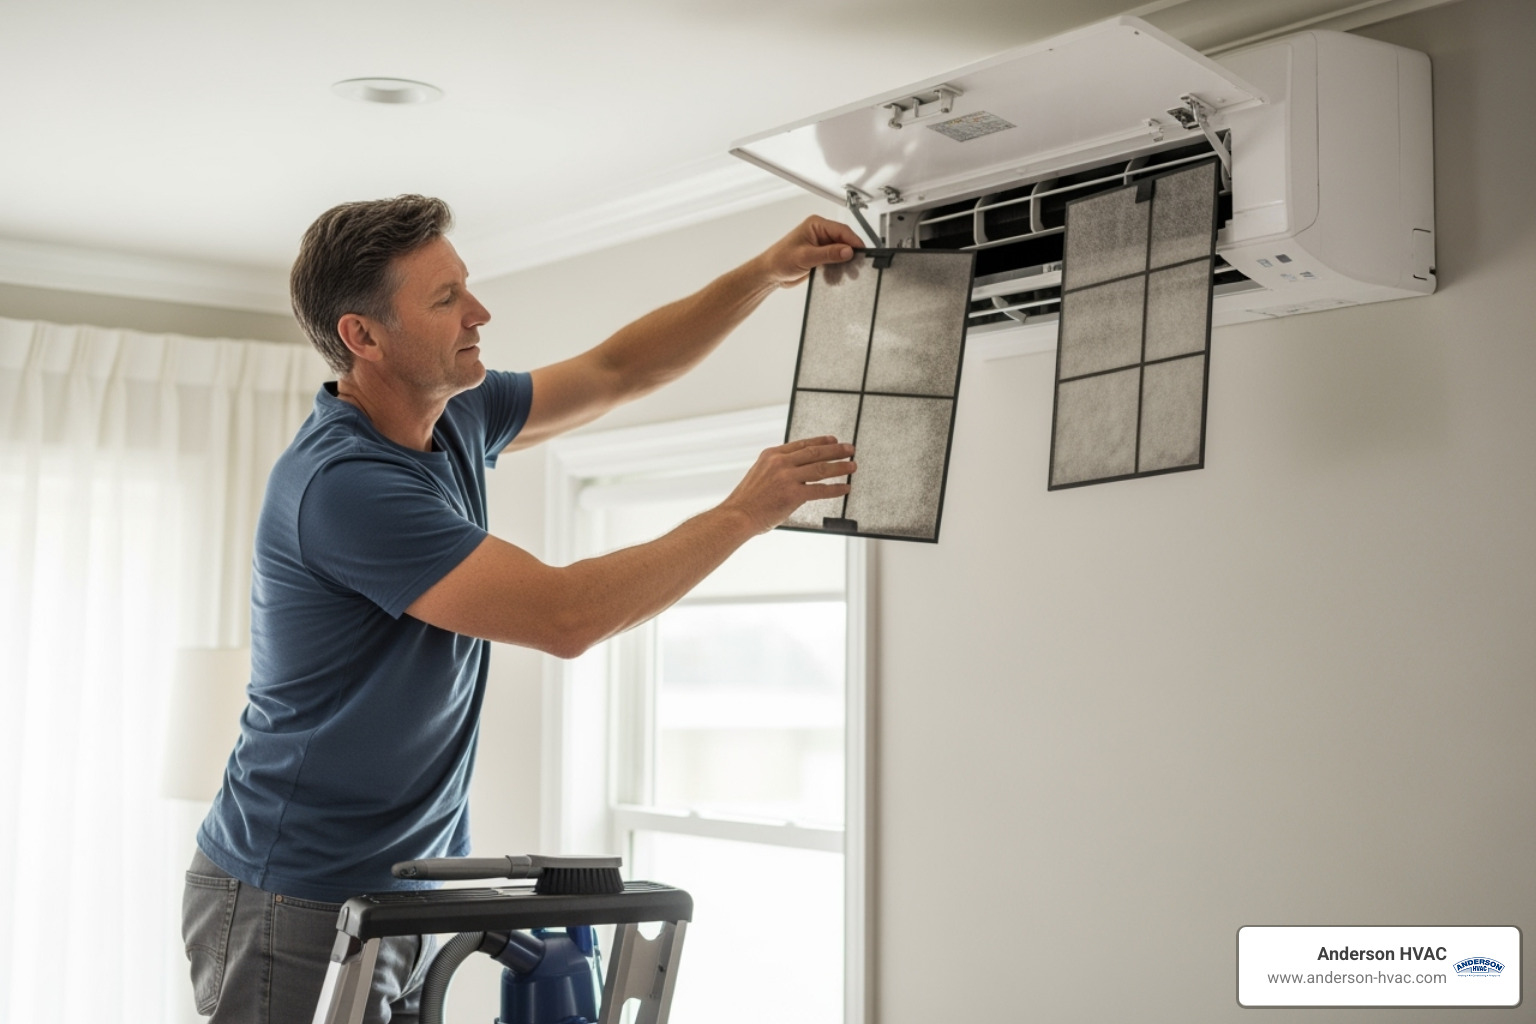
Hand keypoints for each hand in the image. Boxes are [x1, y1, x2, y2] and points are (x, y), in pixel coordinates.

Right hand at [719, 436, 855, 533]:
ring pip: (821, 468)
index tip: (833, 440)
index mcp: (772, 454)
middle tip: (850, 449)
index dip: (821, 441)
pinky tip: (845, 488)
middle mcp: (780, 462)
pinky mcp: (793, 495)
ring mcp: (787, 478)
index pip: (802, 444)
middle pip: (815, 452)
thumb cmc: (748, 500)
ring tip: (853, 466)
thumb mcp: (760, 474)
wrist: (738, 516)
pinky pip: (821, 490)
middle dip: (836, 450)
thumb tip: (798, 470)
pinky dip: (836, 489)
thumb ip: (778, 469)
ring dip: (840, 467)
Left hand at [756, 216, 865, 288]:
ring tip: (847, 273)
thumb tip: (847, 251)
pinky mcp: (819, 256)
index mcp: (816, 225)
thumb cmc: (780, 259)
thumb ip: (829, 254)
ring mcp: (820, 245)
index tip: (861, 252)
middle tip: (856, 266)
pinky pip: (834, 261)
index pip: (841, 230)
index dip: (853, 241)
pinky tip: (835, 276)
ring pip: (840, 252)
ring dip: (843, 263)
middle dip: (849, 254)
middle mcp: (819, 232)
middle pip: (843, 240)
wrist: (769, 273)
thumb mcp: (806, 257)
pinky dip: (837, 268)